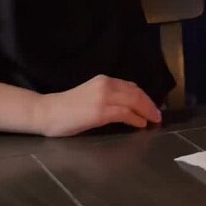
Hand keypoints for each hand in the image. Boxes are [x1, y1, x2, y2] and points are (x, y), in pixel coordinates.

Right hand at [35, 75, 161, 136]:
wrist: (46, 112)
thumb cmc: (67, 108)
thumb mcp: (90, 95)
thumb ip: (108, 97)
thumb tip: (128, 107)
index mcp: (104, 81)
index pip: (131, 87)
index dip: (144, 97)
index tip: (152, 106)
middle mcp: (105, 85)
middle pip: (136, 93)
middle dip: (150, 104)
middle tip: (158, 115)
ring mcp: (103, 98)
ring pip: (133, 101)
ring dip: (146, 111)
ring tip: (153, 120)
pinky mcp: (100, 112)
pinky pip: (124, 113)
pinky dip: (136, 118)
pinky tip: (141, 124)